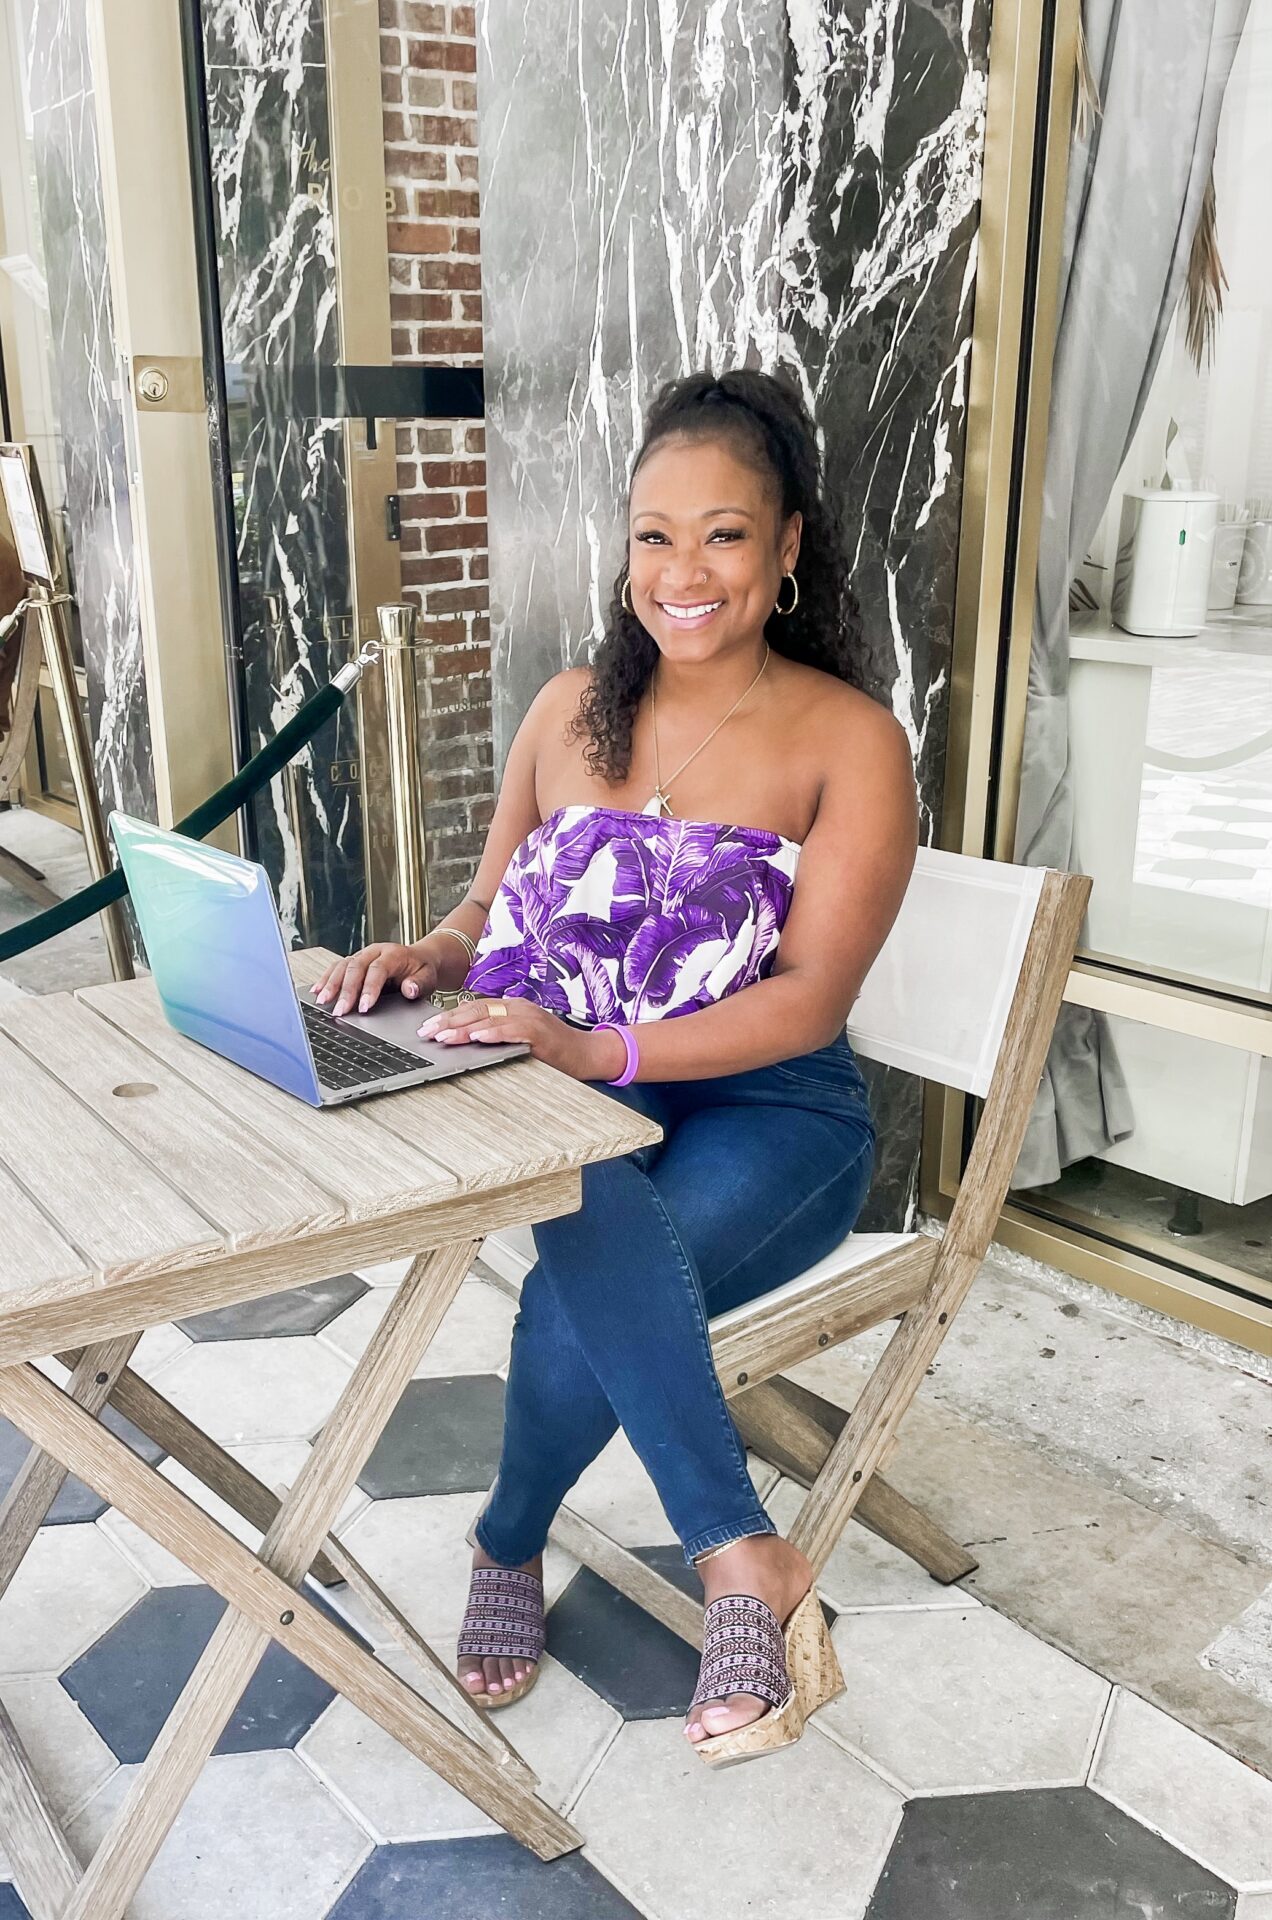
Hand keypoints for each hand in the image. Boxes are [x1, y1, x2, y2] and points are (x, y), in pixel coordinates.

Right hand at [312, 943, 439, 1015]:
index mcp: (393, 954)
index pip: (378, 969)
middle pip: (355, 968)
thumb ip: (420, 984)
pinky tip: (317, 991)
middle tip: (340, 1011)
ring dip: (331, 984)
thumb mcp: (428, 978)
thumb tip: (410, 989)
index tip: (364, 1007)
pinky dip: (325, 979)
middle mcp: (374, 952)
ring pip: (342, 966)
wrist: (419, 959)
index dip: (369, 988)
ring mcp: (362, 955)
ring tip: (323, 1002)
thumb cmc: (422, 971)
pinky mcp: (354, 962)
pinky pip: (336, 968)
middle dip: (346, 991)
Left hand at [417, 997, 627, 1082]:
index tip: (428, 1027)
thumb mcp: (520, 1039)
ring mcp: (529, 1017)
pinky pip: (512, 1030)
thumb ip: (498, 1034)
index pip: (474, 1007)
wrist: (588, 1054)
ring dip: (463, 1028)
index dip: (449, 1016)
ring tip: (443, 1037)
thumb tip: (467, 1038)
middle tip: (427, 1032)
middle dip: (448, 1021)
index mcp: (512, 1007)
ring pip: (490, 1018)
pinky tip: (477, 1039)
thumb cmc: (554, 1050)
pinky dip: (493, 1034)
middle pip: (476, 1009)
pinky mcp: (540, 1032)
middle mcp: (518, 1007)